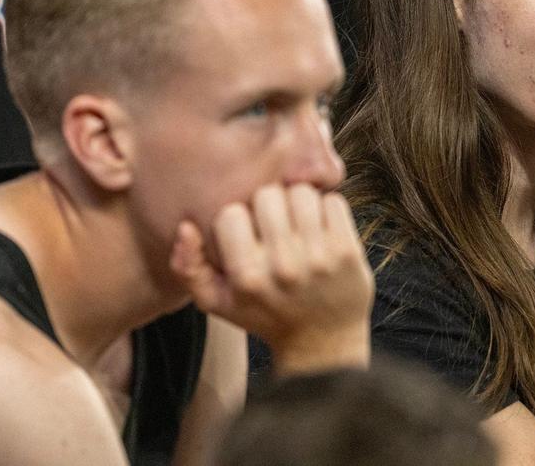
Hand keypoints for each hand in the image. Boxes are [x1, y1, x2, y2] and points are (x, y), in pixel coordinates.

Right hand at [169, 184, 373, 373]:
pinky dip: (326, 208)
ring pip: (301, 192)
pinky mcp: (349, 251)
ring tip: (297, 226)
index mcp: (247, 277)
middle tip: (275, 227)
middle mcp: (283, 266)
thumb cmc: (265, 315)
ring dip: (298, 203)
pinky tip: (320, 230)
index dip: (238, 219)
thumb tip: (186, 227)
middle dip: (269, 207)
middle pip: (267, 195)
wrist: (322, 342)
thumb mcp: (217, 302)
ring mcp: (319, 257)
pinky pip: (333, 201)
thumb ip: (188, 267)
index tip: (247, 235)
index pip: (231, 213)